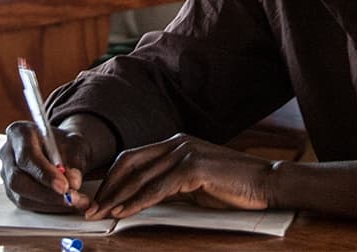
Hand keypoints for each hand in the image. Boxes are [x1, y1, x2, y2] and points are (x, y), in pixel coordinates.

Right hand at [0, 120, 92, 212]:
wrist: (63, 151)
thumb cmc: (66, 144)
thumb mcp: (75, 145)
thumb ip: (75, 162)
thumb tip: (73, 182)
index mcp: (19, 133)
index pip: (26, 155)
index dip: (44, 173)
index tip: (64, 186)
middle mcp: (7, 153)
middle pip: (17, 179)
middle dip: (46, 193)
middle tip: (71, 198)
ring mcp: (7, 174)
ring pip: (21, 196)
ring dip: (50, 203)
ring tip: (77, 202)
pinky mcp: (12, 191)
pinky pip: (27, 204)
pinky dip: (49, 207)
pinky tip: (68, 204)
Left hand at [85, 134, 273, 219]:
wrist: (265, 183)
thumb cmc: (233, 187)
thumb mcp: (194, 185)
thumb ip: (169, 186)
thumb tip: (143, 198)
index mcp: (175, 144)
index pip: (132, 158)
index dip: (111, 179)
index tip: (98, 198)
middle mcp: (176, 143)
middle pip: (129, 164)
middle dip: (107, 187)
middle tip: (90, 208)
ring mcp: (185, 153)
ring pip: (140, 177)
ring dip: (117, 197)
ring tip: (101, 213)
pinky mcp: (193, 168)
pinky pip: (158, 188)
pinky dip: (138, 201)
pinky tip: (125, 212)